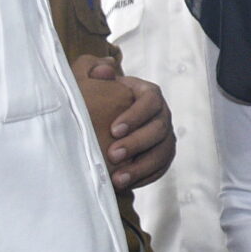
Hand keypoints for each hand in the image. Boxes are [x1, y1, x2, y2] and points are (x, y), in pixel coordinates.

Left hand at [74, 60, 176, 191]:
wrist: (99, 124)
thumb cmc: (93, 98)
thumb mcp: (86, 79)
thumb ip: (90, 68)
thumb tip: (106, 69)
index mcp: (148, 93)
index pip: (151, 101)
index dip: (136, 116)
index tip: (114, 129)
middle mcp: (161, 115)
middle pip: (159, 129)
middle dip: (136, 143)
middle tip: (112, 155)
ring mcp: (164, 137)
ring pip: (163, 152)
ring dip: (141, 166)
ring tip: (118, 178)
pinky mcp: (161, 156)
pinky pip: (160, 168)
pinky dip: (144, 177)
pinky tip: (125, 183)